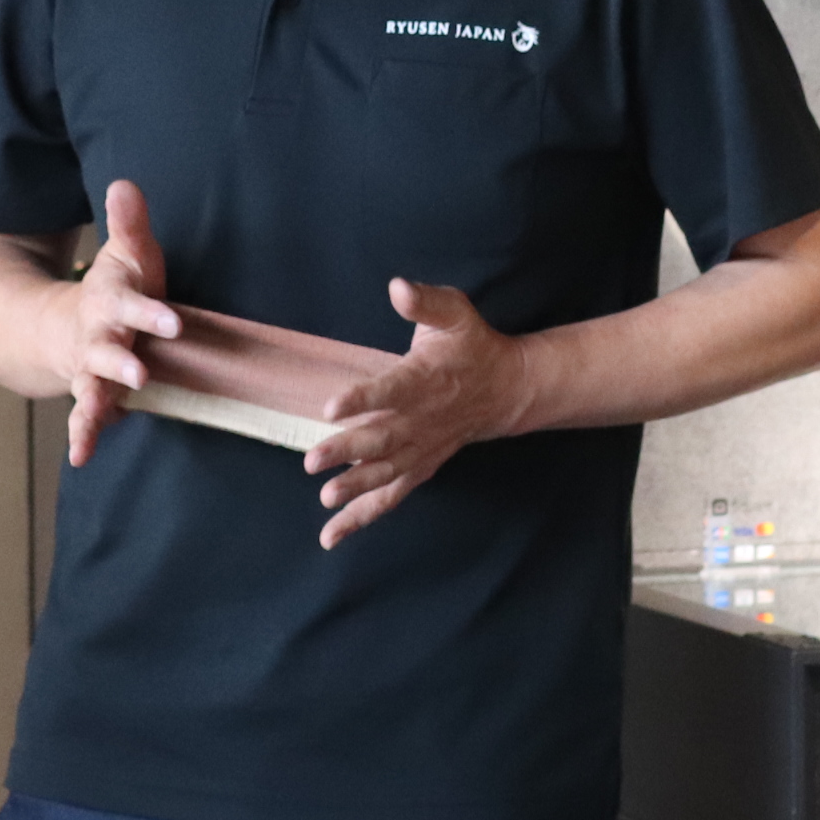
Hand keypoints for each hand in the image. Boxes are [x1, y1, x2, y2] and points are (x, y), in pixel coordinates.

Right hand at [62, 180, 179, 465]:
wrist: (66, 324)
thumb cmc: (117, 289)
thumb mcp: (125, 254)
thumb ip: (128, 223)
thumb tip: (125, 182)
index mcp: (111, 303)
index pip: (131, 306)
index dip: (150, 315)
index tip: (172, 324)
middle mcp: (97, 338)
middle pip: (107, 350)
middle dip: (120, 362)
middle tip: (139, 374)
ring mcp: (91, 370)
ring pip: (91, 386)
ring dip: (96, 401)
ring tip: (98, 416)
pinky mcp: (92, 395)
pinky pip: (86, 417)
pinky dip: (81, 436)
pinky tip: (80, 457)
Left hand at [307, 279, 526, 547]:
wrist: (507, 389)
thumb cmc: (471, 346)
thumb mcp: (455, 313)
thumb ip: (425, 302)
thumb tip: (397, 286)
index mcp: (425, 379)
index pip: (392, 390)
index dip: (363, 399)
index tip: (331, 407)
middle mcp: (422, 418)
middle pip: (383, 438)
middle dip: (348, 452)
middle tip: (313, 461)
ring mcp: (422, 447)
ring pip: (387, 472)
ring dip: (356, 488)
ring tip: (326, 497)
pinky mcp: (420, 465)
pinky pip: (392, 495)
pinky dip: (364, 516)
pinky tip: (333, 532)